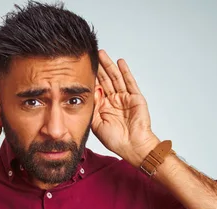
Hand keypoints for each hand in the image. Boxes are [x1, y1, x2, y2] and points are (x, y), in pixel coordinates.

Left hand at [91, 50, 159, 166]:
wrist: (132, 146)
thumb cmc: (115, 140)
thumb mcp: (96, 124)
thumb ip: (92, 108)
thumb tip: (86, 93)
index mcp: (104, 107)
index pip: (96, 88)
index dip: (90, 78)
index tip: (81, 67)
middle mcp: (114, 101)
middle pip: (105, 80)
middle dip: (99, 67)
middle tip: (91, 54)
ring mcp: (125, 98)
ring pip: (115, 78)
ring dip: (109, 65)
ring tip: (102, 53)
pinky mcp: (135, 97)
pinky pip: (130, 82)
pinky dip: (125, 72)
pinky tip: (120, 62)